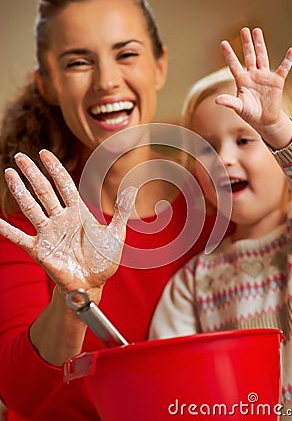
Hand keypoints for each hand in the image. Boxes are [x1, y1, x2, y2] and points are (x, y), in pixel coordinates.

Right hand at [0, 150, 136, 294]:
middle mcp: (60, 219)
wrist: (93, 284)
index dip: (55, 169)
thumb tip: (132, 188)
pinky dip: (8, 230)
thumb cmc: (104, 260)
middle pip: (44, 191)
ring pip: (31, 208)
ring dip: (19, 192)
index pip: (64, 185)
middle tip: (19, 157)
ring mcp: (48, 233)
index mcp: (77, 212)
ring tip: (9, 175)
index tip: (44, 153)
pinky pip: (20, 238)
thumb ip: (122, 211)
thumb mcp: (116, 234)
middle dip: (33, 174)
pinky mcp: (40, 250)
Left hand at [216, 27, 291, 142]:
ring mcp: (265, 76)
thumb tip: (216, 100)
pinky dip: (288, 60)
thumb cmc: (250, 113)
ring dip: (260, 44)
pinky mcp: (277, 81)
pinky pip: (283, 68)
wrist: (264, 120)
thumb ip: (229, 102)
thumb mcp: (238, 107)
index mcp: (242, 80)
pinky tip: (291, 50)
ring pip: (262, 57)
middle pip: (249, 56)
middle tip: (243, 29)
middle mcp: (252, 75)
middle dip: (246, 43)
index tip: (223, 43)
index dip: (229, 54)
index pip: (234, 65)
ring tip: (257, 31)